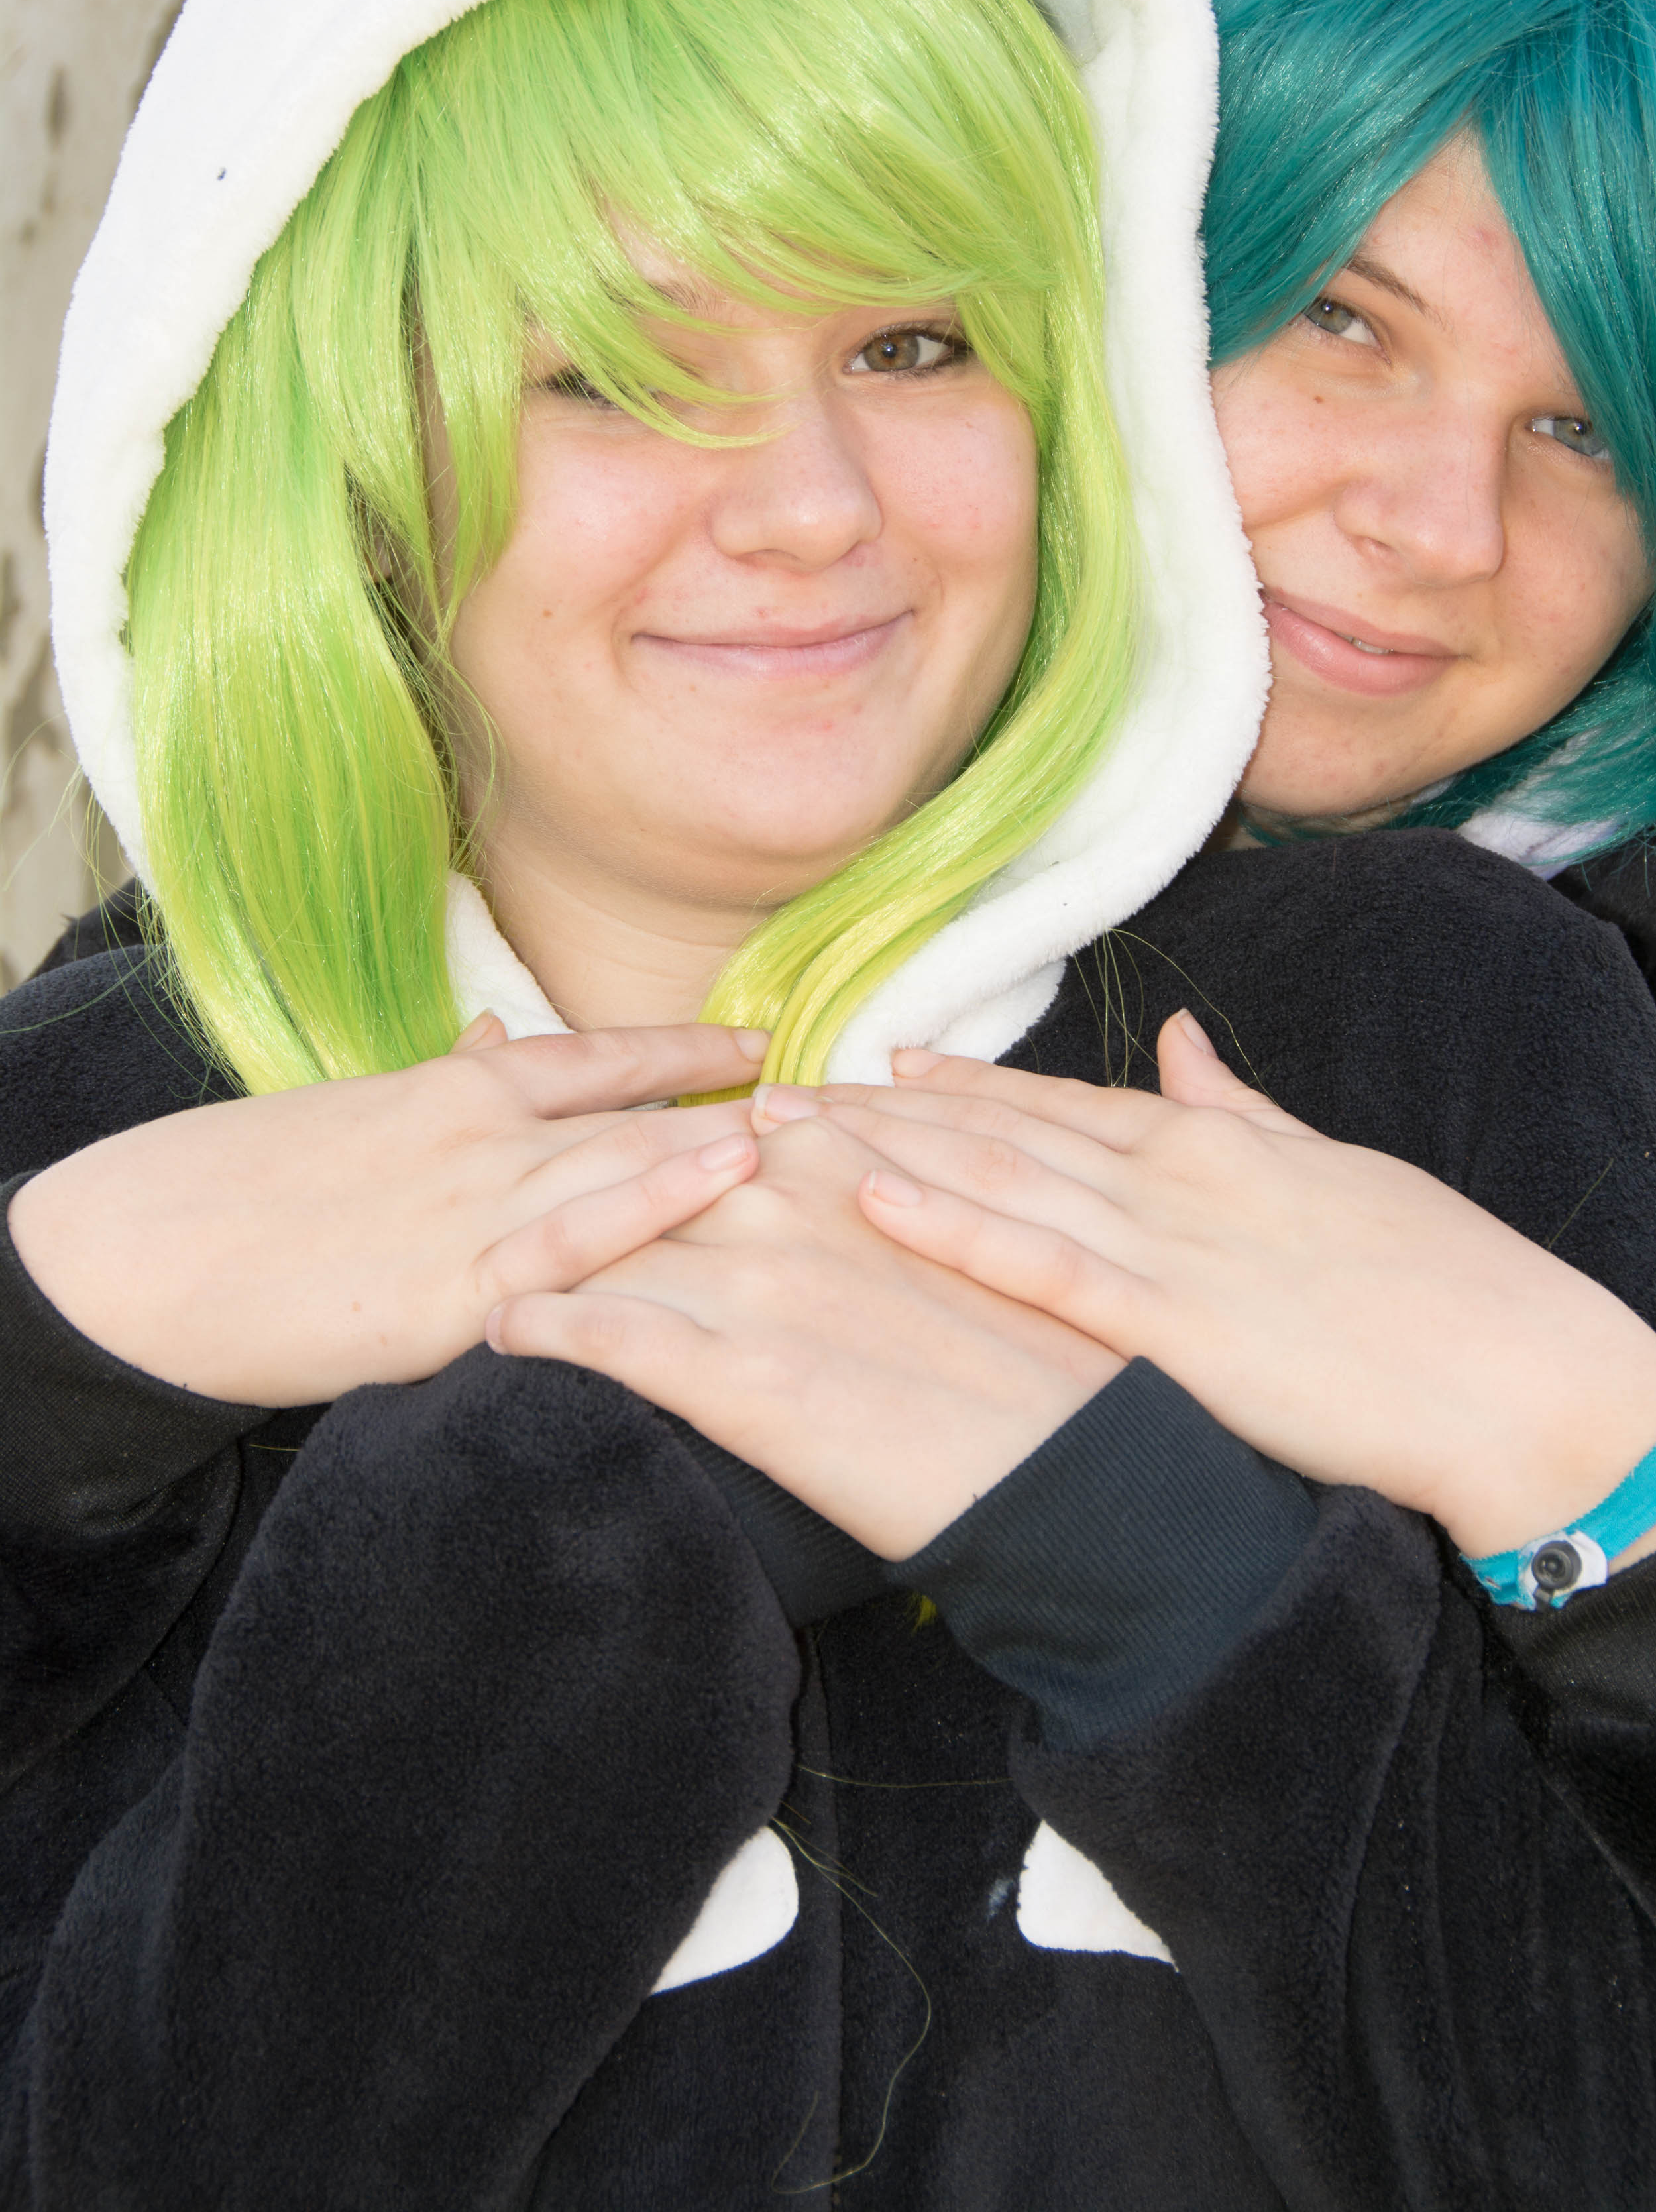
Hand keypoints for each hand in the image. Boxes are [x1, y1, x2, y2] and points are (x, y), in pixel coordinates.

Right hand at [7, 1016, 767, 1406]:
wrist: (149, 1250)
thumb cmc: (250, 1189)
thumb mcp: (358, 1115)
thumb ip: (442, 1083)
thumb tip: (489, 1030)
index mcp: (455, 1090)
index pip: (596, 1058)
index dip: (684, 1049)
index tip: (765, 1040)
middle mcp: (480, 1135)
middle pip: (637, 1113)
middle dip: (742, 1111)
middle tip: (843, 1106)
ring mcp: (469, 1207)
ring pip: (620, 1169)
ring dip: (720, 1156)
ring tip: (815, 1139)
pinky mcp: (448, 1288)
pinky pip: (566, 1250)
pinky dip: (640, 1220)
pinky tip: (709, 1200)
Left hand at [487, 1109, 1119, 1558]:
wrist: (1066, 1464)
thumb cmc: (1029, 1357)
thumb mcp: (959, 1236)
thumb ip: (875, 1183)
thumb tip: (807, 1150)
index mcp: (842, 1160)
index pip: (706, 1125)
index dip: (641, 1139)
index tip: (590, 1145)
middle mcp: (788, 1200)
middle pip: (635, 1169)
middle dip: (562, 1182)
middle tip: (488, 1196)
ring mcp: (757, 1283)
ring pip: (606, 1240)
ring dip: (530, 1249)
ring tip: (468, 1263)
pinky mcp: (737, 1377)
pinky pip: (609, 1336)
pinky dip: (545, 1329)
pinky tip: (503, 1333)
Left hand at [818, 1015, 1655, 1560]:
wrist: (1519, 1370)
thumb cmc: (1442, 1282)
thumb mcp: (1331, 1170)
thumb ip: (1238, 1108)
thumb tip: (1179, 1043)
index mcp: (1210, 1145)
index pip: (1056, 1106)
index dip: (956, 1088)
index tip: (868, 1066)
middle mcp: (1171, 1174)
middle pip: (995, 1133)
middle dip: (875, 1114)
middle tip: (765, 1091)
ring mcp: (1168, 1241)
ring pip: (995, 1179)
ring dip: (879, 1152)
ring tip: (777, 1133)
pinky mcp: (1173, 1320)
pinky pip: (1040, 1264)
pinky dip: (954, 1227)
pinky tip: (875, 1200)